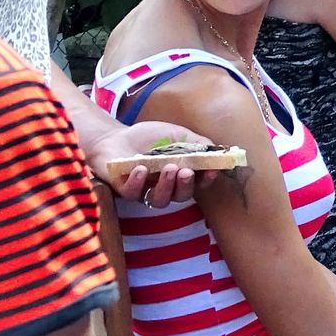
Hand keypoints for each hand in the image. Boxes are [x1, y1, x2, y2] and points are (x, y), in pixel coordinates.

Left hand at [91, 120, 218, 206]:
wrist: (115, 137)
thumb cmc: (148, 137)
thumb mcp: (177, 134)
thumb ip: (198, 143)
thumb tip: (220, 150)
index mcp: (180, 175)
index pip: (198, 184)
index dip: (207, 180)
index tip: (212, 170)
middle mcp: (165, 187)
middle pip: (180, 196)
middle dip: (185, 185)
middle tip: (186, 172)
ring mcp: (146, 191)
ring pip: (159, 200)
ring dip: (166, 186)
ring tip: (168, 168)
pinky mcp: (125, 191)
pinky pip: (133, 193)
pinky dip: (138, 182)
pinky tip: (141, 168)